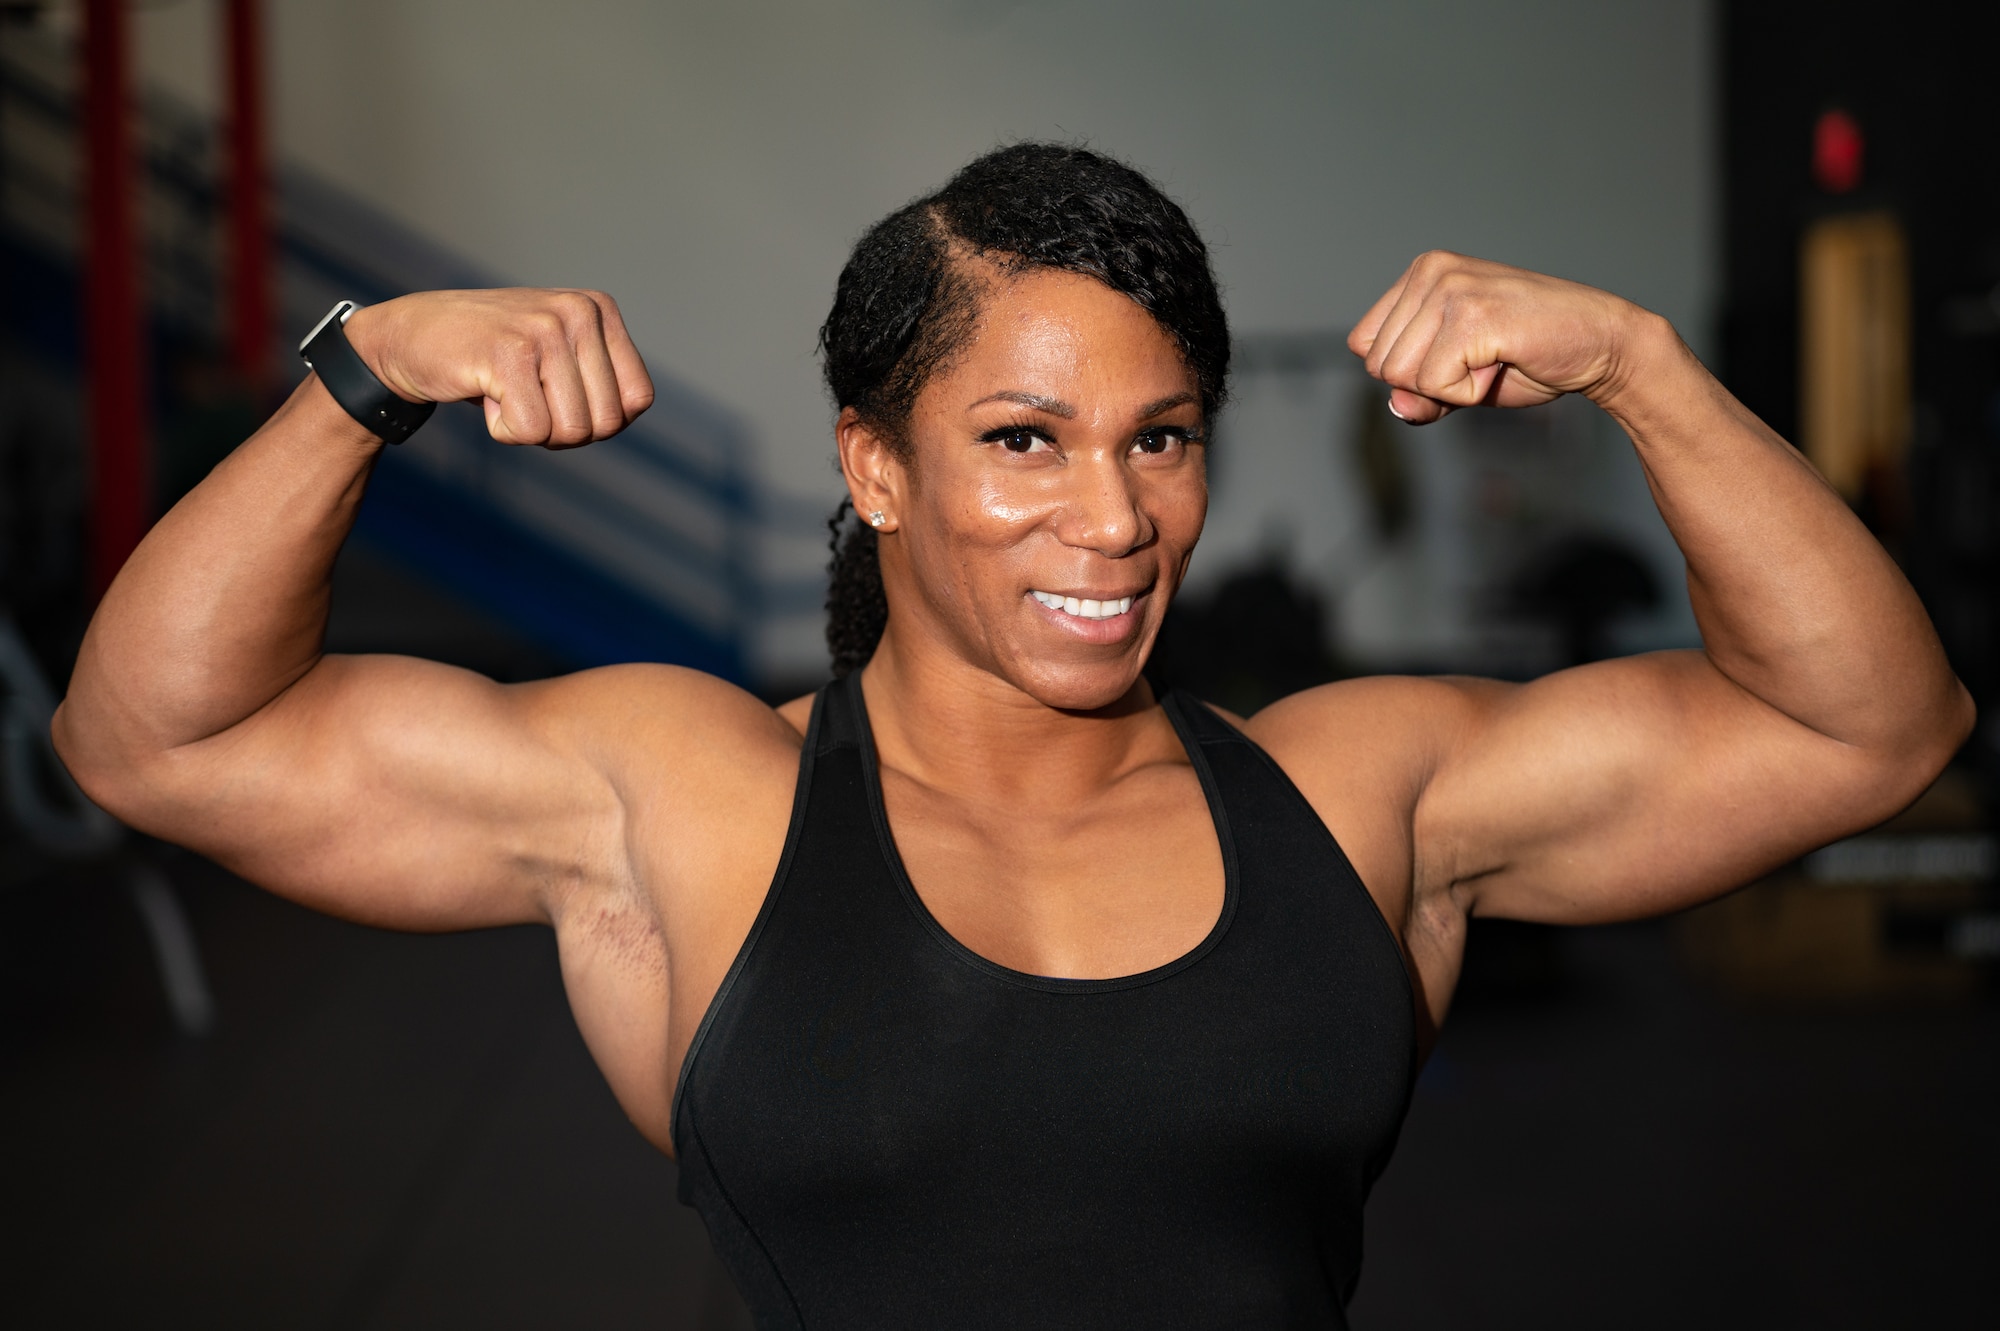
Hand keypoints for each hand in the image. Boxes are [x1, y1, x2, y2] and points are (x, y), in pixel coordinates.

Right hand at [340, 289, 654, 446]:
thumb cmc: (487, 356)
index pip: (636, 400)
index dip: (596, 421)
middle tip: (523, 398)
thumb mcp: (558, 354)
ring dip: (531, 429)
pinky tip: (483, 393)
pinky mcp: (510, 354)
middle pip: (606, 423)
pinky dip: (503, 430)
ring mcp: (545, 329)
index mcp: (599, 309)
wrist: (407, 337)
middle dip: (563, 430)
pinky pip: (532, 431)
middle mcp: (579, 312)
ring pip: (572, 431)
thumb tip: (628, 414)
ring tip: (502, 390)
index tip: (556, 399)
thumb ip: (600, 379)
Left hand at [1346, 252, 1648, 425]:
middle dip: (1429, 383)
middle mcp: (1430, 271)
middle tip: (1482, 360)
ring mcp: (1450, 288)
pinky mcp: (1471, 314)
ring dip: (1450, 387)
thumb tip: (1397, 407)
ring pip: (1401, 377)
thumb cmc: (1530, 357)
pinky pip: (1434, 385)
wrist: (1602, 344)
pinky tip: (1503, 362)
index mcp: (1421, 273)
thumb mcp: (1458, 380)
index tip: (1459, 358)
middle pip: (1379, 365)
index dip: (1408, 372)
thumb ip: (1418, 393)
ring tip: (1493, 358)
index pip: (1364, 345)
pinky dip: (1469, 393)